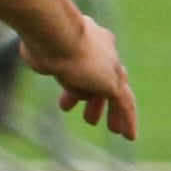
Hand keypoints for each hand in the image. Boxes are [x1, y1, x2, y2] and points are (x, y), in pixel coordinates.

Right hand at [22, 14, 137, 140]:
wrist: (54, 34)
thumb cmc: (42, 39)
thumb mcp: (44, 52)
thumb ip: (49, 58)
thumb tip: (50, 67)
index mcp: (89, 37)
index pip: (89, 63)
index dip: (77, 82)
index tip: (67, 96)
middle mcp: (103, 50)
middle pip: (104, 79)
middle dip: (96, 99)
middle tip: (90, 117)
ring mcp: (109, 66)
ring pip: (117, 93)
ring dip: (113, 112)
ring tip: (112, 129)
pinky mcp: (112, 82)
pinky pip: (124, 104)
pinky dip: (128, 120)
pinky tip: (129, 137)